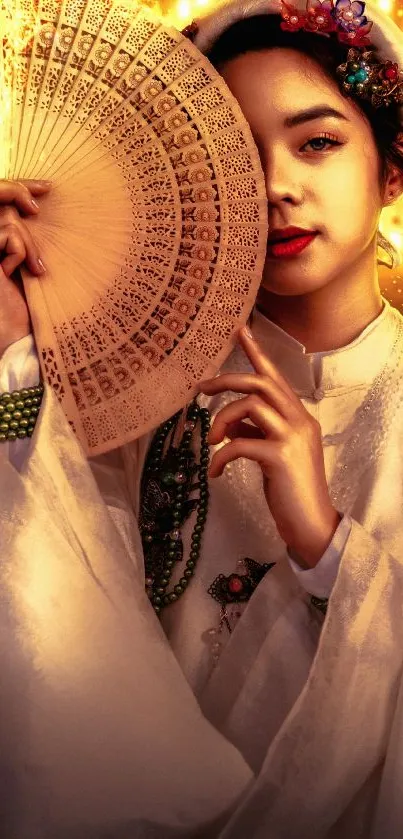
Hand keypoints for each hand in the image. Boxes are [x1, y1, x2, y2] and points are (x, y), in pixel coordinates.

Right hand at [0, 179, 50, 356]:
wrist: (14, 334)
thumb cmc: (24, 303)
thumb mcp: (24, 260)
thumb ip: (20, 235)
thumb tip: (36, 202)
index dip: (18, 186)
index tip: (45, 187)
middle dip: (19, 191)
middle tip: (40, 203)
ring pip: (7, 219)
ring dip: (28, 242)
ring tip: (35, 268)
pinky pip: (8, 234)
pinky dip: (21, 251)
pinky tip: (20, 274)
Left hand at [199, 326, 340, 567]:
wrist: (311, 523)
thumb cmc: (290, 489)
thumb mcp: (271, 454)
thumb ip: (255, 432)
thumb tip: (227, 422)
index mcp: (298, 416)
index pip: (275, 377)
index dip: (255, 352)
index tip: (239, 330)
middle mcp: (298, 419)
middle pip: (260, 382)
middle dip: (226, 379)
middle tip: (201, 388)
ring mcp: (291, 436)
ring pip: (250, 404)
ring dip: (221, 418)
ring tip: (211, 441)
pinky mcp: (280, 456)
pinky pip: (239, 443)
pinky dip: (220, 456)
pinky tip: (214, 472)